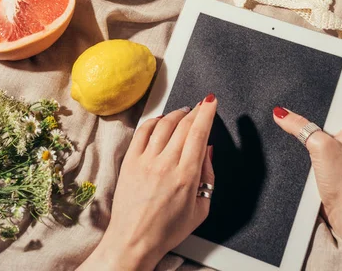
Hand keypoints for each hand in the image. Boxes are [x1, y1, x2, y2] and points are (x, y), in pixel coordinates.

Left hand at [79, 95, 216, 270]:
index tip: (211, 102)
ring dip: (177, 113)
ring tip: (184, 112)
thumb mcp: (201, 209)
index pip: (199, 133)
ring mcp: (146, 160)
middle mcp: (166, 164)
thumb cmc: (166, 230)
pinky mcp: (130, 161)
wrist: (134, 241)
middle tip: (202, 105)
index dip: (207, 113)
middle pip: (184, 125)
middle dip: (196, 110)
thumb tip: (208, 149)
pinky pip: (143, 131)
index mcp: (186, 176)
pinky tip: (162, 120)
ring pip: (164, 124)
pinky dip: (154, 120)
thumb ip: (208, 176)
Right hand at [273, 106, 341, 270]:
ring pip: (315, 130)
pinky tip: (291, 141)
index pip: (334, 99)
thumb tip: (280, 113)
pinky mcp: (328, 160)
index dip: (317, 94)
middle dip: (305, 112)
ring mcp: (337, 148)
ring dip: (302, 129)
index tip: (299, 89)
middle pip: (321, 114)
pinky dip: (302, 143)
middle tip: (287, 106)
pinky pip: (312, 144)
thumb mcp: (319, 146)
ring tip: (286, 122)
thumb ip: (299, 126)